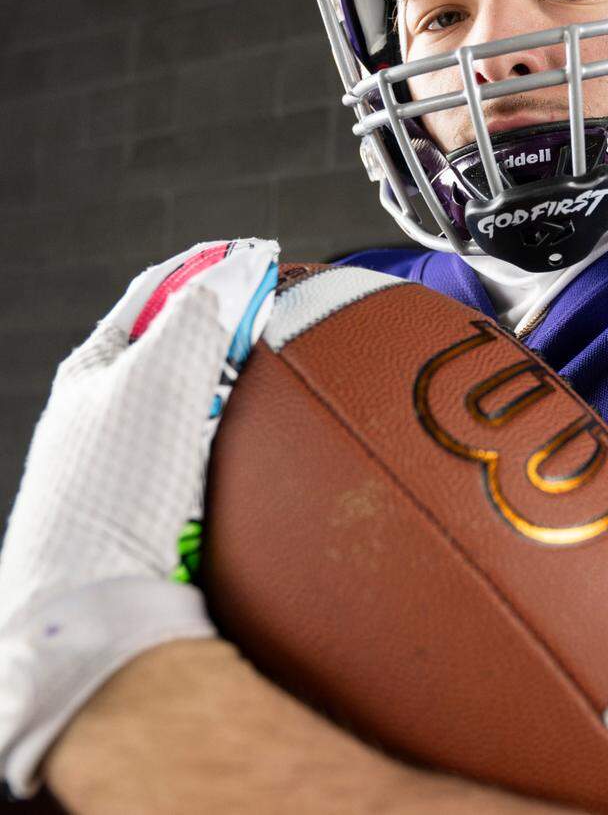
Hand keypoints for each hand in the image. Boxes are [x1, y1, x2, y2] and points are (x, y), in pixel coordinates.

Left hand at [0, 238, 279, 797]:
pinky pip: (205, 440)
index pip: (154, 293)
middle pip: (178, 342)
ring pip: (196, 393)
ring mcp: (130, 454)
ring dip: (233, 376)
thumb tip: (227, 274)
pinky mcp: (158, 497)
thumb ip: (196, 317)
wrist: (98, 600)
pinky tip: (250, 433)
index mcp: (92, 367)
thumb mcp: (158, 376)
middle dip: (226, 322)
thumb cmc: (114, 486)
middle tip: (271, 311)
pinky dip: (232, 423)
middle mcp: (106, 407)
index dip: (205, 266)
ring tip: (265, 369)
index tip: (253, 252)